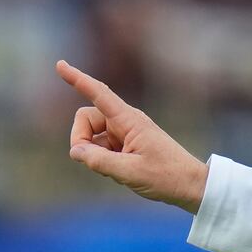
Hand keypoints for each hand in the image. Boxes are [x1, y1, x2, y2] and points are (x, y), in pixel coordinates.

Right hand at [56, 60, 209, 212]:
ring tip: (118, 170)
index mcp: (129, 120)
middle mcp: (125, 122)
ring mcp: (125, 133)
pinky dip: (102, 159)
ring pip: (92, 136)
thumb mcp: (130, 172)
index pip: (98, 93)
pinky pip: (102, 148)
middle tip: (90, 161)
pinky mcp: (126, 146)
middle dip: (80, 138)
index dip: (78, 79)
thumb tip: (75, 151)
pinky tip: (121, 172)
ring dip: (94, 153)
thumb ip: (98, 161)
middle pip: (86, 118)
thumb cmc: (167, 177)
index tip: (60, 65)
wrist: (192, 186)